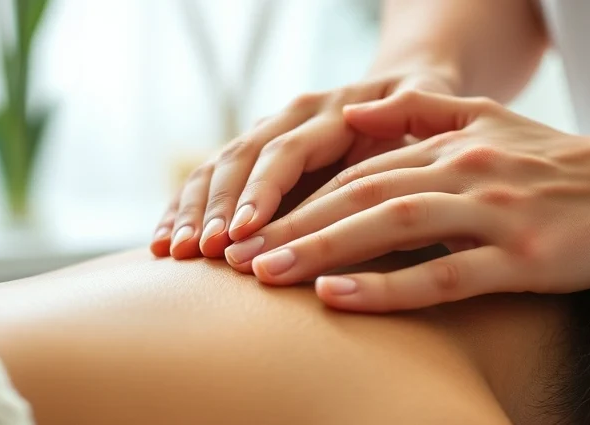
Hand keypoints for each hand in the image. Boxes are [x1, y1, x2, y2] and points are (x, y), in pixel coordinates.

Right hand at [149, 71, 458, 258]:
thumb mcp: (425, 108)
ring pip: (217, 168)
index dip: (260, 191)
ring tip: (175, 251)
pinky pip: (209, 180)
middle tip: (200, 250)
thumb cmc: (419, 119)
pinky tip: (164, 243)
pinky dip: (183, 210)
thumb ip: (406, 113)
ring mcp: (266, 135)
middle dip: (215, 207)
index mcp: (328, 111)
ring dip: (190, 210)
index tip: (241, 229)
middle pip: (240, 160)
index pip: (285, 151)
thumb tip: (361, 117)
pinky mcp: (253, 157)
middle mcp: (288, 118)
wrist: (398, 97)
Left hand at [224, 91, 589, 311]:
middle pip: (360, 196)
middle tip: (235, 258)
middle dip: (292, 227)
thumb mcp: (490, 121)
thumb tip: (356, 114)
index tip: (253, 229)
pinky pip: (444, 274)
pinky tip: (338, 298)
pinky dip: (387, 286)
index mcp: (450, 146)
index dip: (300, 201)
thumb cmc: (562, 163)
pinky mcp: (525, 257)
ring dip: (322, 250)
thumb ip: (421, 112)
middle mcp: (464, 172)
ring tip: (265, 276)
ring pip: (391, 228)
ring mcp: (494, 214)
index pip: (358, 173)